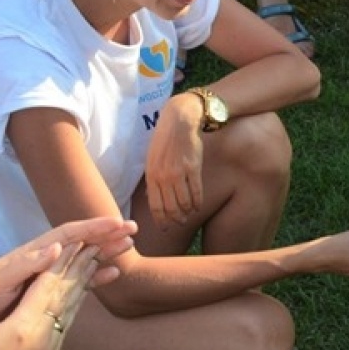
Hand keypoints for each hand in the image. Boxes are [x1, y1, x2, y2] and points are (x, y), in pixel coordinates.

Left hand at [0, 217, 134, 325]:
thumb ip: (24, 267)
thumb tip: (57, 247)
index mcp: (28, 257)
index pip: (66, 235)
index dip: (91, 228)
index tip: (115, 223)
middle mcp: (38, 263)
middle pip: (78, 243)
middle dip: (104, 235)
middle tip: (132, 230)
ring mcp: (42, 278)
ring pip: (80, 260)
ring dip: (103, 252)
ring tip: (128, 248)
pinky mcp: (44, 293)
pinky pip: (74, 281)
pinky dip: (94, 276)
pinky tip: (111, 275)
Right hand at [0, 245, 103, 349]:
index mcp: (23, 329)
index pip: (48, 286)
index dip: (62, 261)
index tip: (78, 239)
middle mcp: (43, 340)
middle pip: (66, 296)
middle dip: (81, 267)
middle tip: (98, 242)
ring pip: (71, 312)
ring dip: (83, 285)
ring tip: (95, 263)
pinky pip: (66, 326)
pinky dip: (75, 306)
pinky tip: (78, 300)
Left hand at [144, 92, 204, 226]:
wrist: (179, 122)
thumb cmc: (164, 140)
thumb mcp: (151, 159)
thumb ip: (152, 179)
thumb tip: (151, 198)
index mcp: (151, 175)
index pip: (155, 205)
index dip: (160, 219)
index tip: (165, 227)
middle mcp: (163, 176)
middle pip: (170, 207)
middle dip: (175, 219)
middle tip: (179, 223)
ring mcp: (179, 173)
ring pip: (184, 202)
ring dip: (187, 212)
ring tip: (189, 215)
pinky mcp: (193, 168)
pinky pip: (196, 192)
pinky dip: (197, 203)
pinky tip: (198, 207)